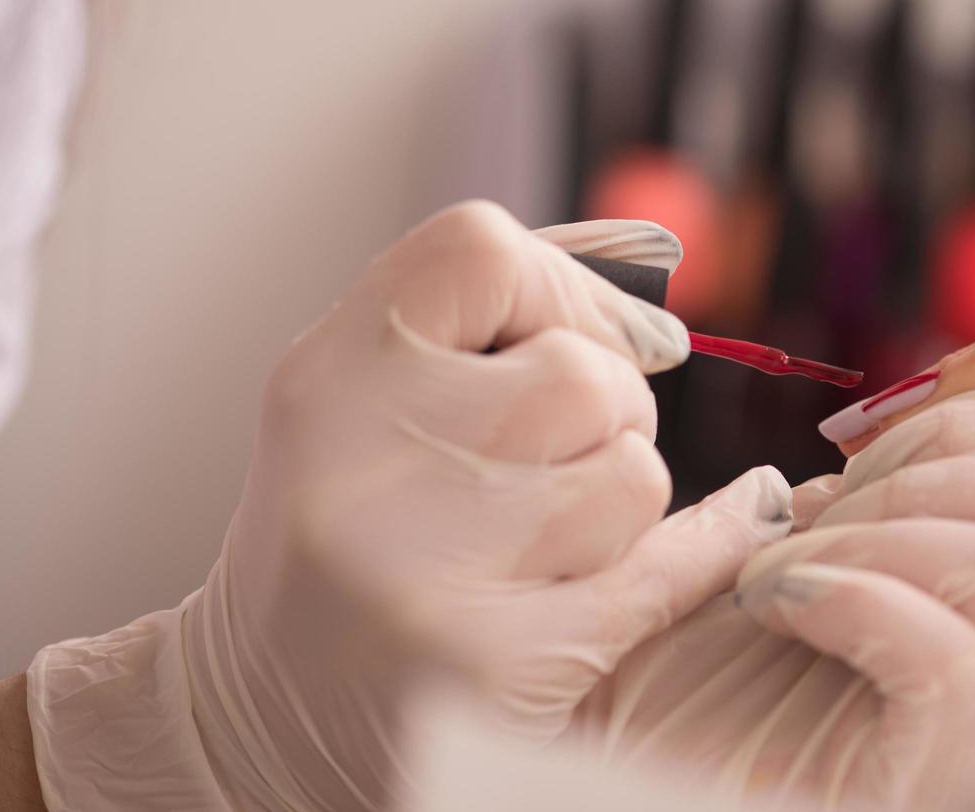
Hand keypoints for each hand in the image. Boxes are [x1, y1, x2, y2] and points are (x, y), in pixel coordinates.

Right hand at [26, 202, 793, 811]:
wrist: (262, 722)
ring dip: (621, 503)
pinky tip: (712, 540)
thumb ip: (485, 329)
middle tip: (551, 467)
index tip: (587, 339)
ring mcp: (418, 575)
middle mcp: (358, 466)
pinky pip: (663, 573)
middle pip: (583, 375)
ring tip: (546, 542)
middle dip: (604, 415)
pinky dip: (699, 553)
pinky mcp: (486, 671)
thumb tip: (662, 328)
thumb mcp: (364, 406)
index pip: (481, 252)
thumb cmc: (343, 540)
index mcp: (325, 380)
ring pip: (634, 475)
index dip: (563, 289)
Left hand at [571, 391, 974, 811]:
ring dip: (867, 530)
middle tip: (816, 506)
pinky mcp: (935, 771)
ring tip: (776, 571)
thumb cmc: (675, 696)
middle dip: (929, 452)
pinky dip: (846, 597)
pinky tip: (773, 608)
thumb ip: (816, 493)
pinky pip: (950, 656)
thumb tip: (862, 426)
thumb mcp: (742, 559)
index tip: (850, 443)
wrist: (632, 788)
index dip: (973, 410)